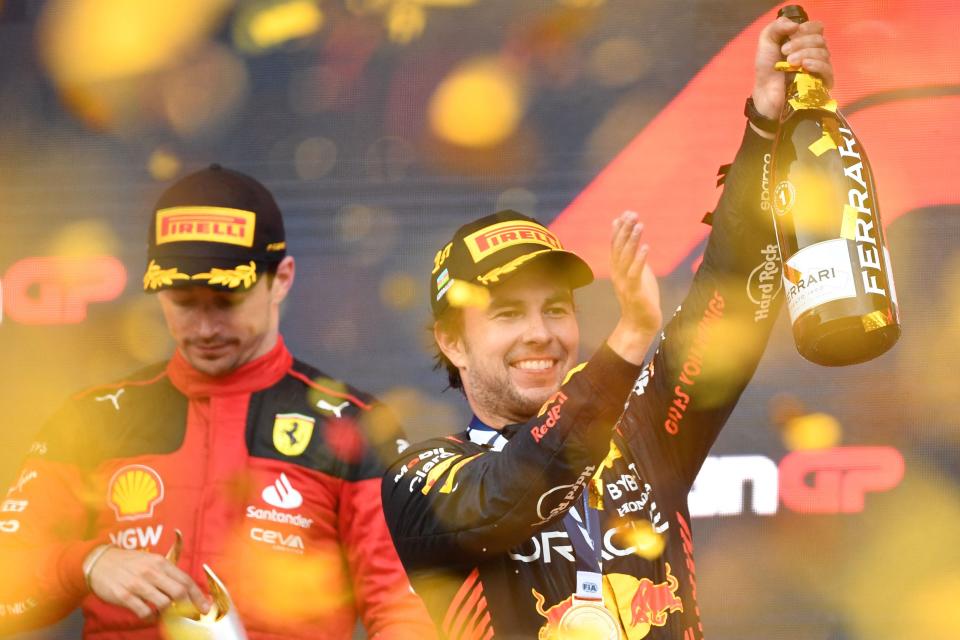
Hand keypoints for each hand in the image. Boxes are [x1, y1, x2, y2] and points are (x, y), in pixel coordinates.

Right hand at [87, 546, 209, 619]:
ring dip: (169, 613)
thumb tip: (187, 589)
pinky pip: (144, 612)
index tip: (206, 607)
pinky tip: (151, 616)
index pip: (186, 580)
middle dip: (189, 606)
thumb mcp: (151, 561)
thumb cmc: (129, 563)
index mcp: (160, 562)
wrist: (100, 562)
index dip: (198, 595)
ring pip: (164, 603)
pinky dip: (151, 618)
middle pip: (179, 592)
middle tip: (192, 616)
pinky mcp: (124, 596)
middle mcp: (151, 572)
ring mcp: (137, 584)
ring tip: (168, 614)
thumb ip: (167, 573)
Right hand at [606, 211, 660, 364]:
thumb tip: (639, 244)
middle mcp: (618, 275)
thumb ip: (637, 261)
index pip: (615, 246)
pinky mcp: (635, 292)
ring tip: (639, 225)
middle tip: (632, 214)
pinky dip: (640, 259)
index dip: (618, 230)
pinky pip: (636, 273)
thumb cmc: (641, 300)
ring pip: (626, 258)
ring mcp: (625, 283)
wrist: (639, 325)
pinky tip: (646, 247)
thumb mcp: (639, 276)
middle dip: (625, 230)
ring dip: (632, 240)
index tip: (623, 214)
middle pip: (619, 249)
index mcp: (618, 270)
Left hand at [752, 16, 833, 118]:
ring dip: (805, 54)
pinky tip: (805, 66)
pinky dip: (817, 64)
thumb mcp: (767, 42)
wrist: (765, 93)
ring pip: (824, 53)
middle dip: (801, 42)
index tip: (795, 32)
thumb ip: (776, 27)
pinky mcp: (822, 83)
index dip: (809, 28)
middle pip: (820, 40)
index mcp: (805, 41)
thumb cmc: (767, 68)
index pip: (818, 28)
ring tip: (789, 62)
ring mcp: (820, 68)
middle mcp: (815, 52)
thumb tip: (795, 25)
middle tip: (784, 51)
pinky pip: (828, 70)